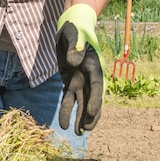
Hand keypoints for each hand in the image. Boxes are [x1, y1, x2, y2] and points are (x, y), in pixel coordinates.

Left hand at [56, 4, 103, 134]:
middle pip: (92, 98)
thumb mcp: (73, 34)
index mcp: (94, 65)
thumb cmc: (74, 28)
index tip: (91, 112)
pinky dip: (67, 112)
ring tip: (77, 133)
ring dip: (80, 118)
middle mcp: (90, 75)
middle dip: (90, 115)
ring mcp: (81, 80)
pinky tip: (63, 125)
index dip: (95, 100)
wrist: (72, 26)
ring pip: (82, 103)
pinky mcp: (71, 82)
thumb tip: (74, 63)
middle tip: (87, 130)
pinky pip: (69, 99)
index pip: (96, 86)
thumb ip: (74, 47)